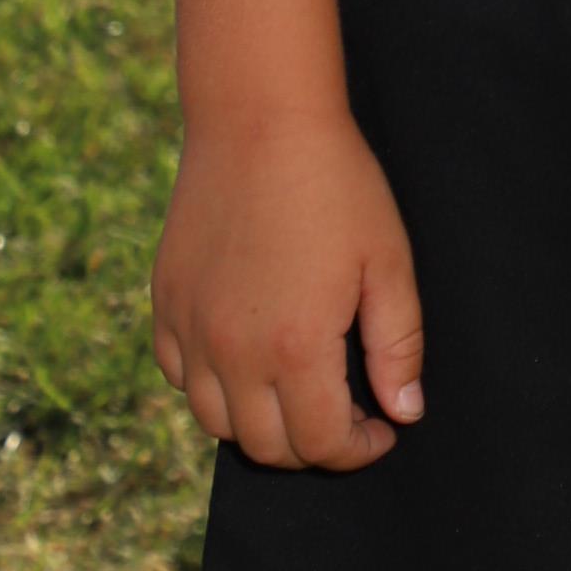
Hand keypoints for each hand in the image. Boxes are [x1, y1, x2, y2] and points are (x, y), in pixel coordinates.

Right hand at [151, 110, 424, 468]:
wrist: (260, 121)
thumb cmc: (336, 185)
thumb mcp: (389, 260)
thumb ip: (398, 345)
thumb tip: (405, 412)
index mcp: (295, 346)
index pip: (322, 443)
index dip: (359, 449)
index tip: (382, 429)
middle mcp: (232, 352)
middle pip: (268, 447)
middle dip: (314, 446)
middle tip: (346, 415)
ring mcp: (190, 330)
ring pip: (216, 423)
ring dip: (261, 425)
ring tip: (298, 392)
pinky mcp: (165, 304)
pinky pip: (179, 378)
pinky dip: (213, 388)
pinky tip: (247, 359)